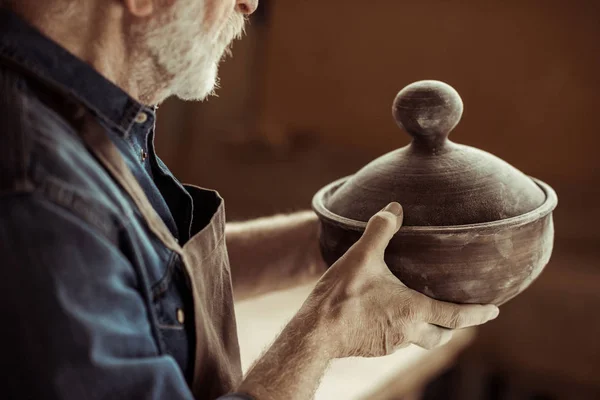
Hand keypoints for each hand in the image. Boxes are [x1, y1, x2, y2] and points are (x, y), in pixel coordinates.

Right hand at [302, 202, 498, 357]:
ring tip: (424, 314)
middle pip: (441, 336)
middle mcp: (407, 331)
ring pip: (419, 340)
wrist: (316, 332)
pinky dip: (402, 330)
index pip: (456, 316)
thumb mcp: (361, 257)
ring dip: (428, 330)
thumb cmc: (341, 295)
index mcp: (412, 310)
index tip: (494, 311)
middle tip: (460, 317)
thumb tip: (395, 207)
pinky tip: (389, 317)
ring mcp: (390, 343)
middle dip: (453, 328)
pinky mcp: (374, 348)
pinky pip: (397, 341)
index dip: (478, 314)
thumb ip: (381, 230)